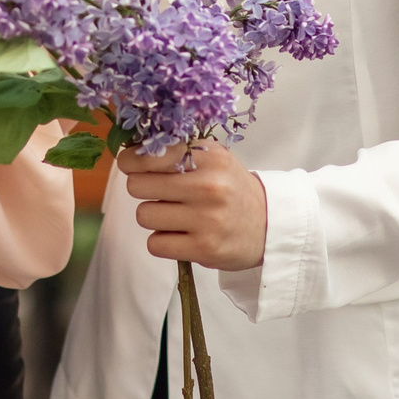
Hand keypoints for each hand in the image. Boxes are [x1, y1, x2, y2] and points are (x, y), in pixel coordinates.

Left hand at [120, 141, 267, 270]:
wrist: (268, 225)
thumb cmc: (230, 188)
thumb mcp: (213, 159)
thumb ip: (178, 151)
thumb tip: (130, 150)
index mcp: (209, 158)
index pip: (152, 154)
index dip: (132, 160)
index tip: (131, 164)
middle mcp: (209, 186)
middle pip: (138, 185)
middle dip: (142, 189)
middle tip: (159, 192)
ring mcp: (207, 219)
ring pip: (144, 215)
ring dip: (153, 216)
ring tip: (175, 215)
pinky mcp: (204, 248)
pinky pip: (154, 243)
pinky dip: (162, 241)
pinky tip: (180, 235)